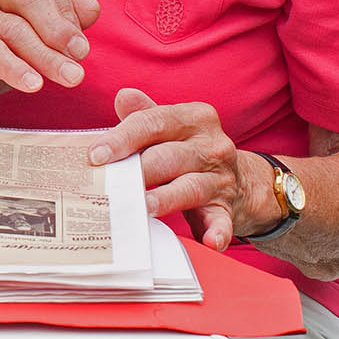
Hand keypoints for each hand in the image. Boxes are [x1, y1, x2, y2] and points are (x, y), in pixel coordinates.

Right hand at [0, 0, 100, 112]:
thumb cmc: (2, 48)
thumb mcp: (39, 34)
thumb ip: (66, 18)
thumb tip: (92, 7)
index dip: (68, 14)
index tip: (81, 47)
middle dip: (59, 30)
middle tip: (80, 57)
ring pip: (14, 29)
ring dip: (45, 56)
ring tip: (69, 77)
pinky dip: (14, 68)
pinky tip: (33, 84)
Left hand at [88, 88, 248, 249]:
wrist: (242, 181)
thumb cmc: (189, 150)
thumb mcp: (171, 126)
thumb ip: (145, 114)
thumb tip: (123, 96)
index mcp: (194, 118)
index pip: (153, 122)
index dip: (122, 138)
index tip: (95, 155)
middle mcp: (211, 146)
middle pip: (168, 156)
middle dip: (138, 170)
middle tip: (111, 184)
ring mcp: (221, 179)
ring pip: (190, 187)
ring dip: (166, 198)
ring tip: (143, 206)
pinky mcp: (227, 209)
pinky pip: (223, 221)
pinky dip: (218, 232)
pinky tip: (210, 241)